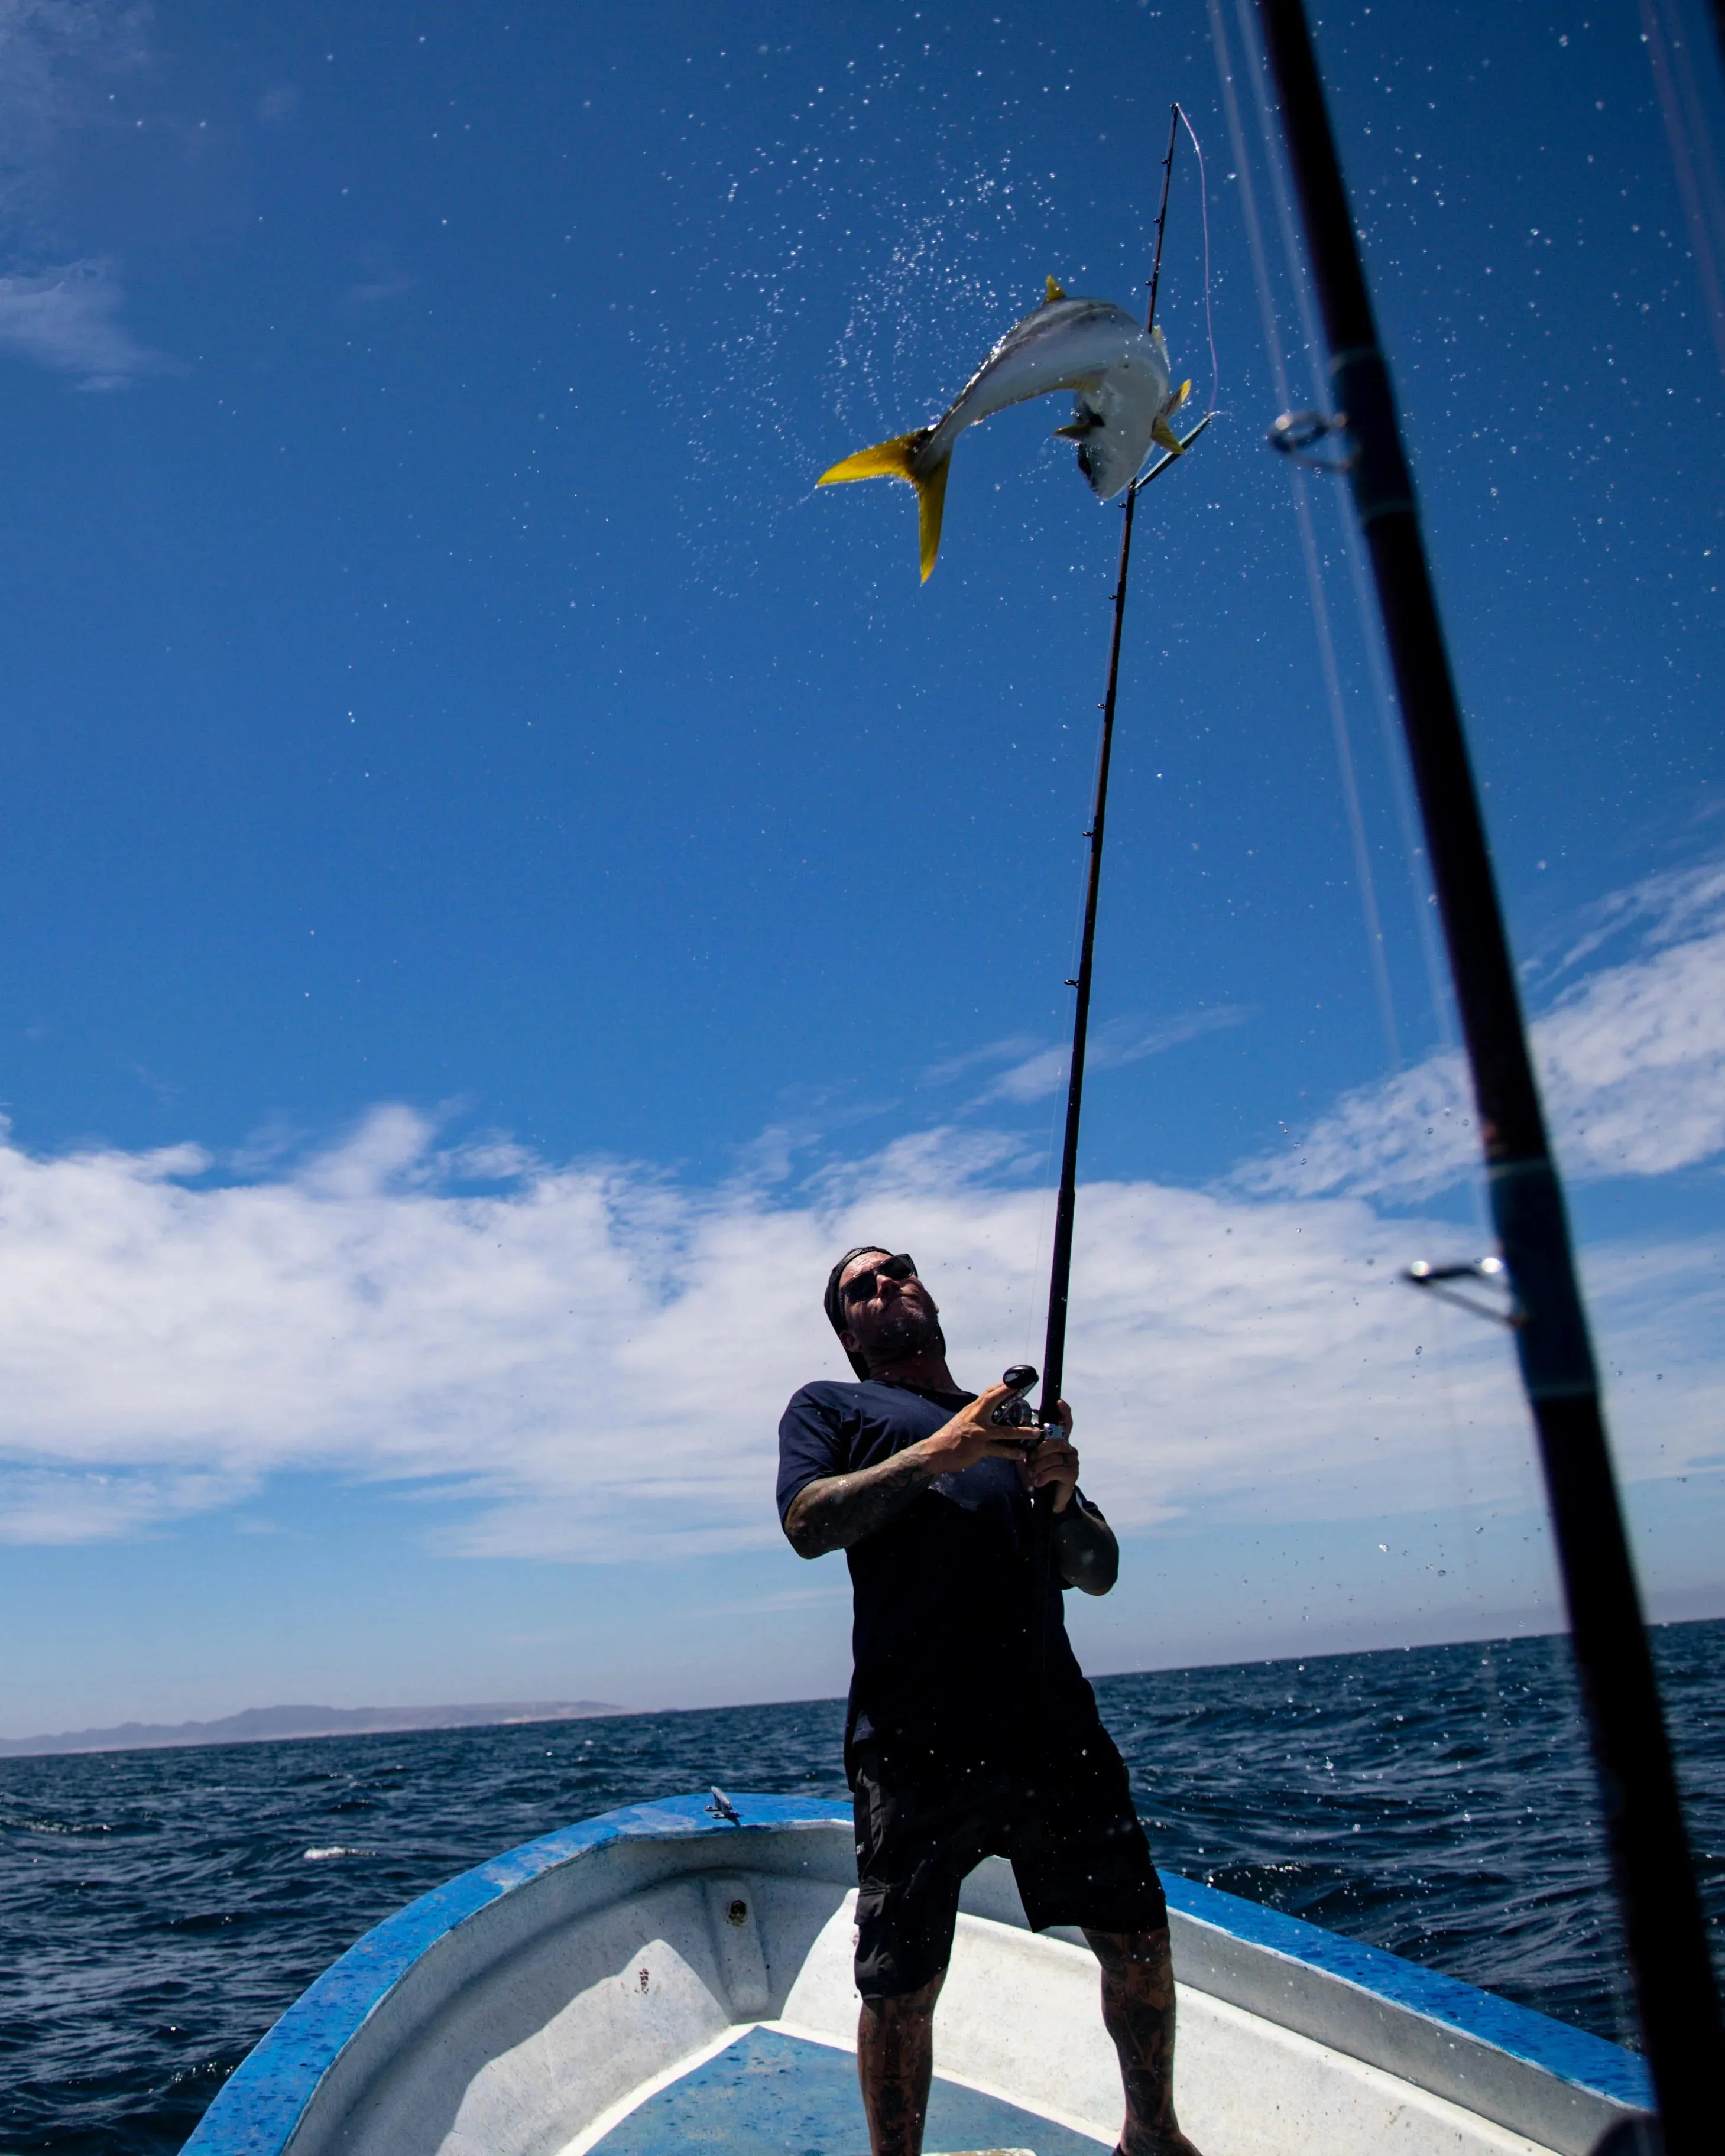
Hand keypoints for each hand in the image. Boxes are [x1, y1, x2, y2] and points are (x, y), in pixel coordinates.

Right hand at [920, 1383, 1054, 1476]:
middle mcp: (975, 1417)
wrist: (936, 1452)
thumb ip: (977, 1413)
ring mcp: (978, 1433)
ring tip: (1037, 1432)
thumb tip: (990, 1407)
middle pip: (993, 1400)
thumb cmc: (951, 1436)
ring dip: (1022, 1431)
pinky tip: (1021, 1454)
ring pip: (1004, 1431)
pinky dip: (1011, 1453)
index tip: (1016, 1379)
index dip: (1003, 1385)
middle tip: (1024, 1388)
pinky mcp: (979, 1448)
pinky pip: (999, 1450)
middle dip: (1009, 1392)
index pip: (988, 1393)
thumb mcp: (963, 1419)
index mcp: (972, 1410)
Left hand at [1021, 1399, 1078, 1512]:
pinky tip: (1039, 1482)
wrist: (1046, 1502)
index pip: (1064, 1424)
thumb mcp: (1030, 1460)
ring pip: (1052, 1457)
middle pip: (1054, 1441)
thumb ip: (1030, 1446)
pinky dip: (1043, 1476)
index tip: (1059, 1401)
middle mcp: (1068, 1449)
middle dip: (1039, 1452)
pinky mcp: (1072, 1474)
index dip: (1063, 1412)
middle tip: (1030, 1463)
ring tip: (1033, 1475)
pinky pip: (1055, 1469)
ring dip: (1038, 1467)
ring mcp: (1072, 1461)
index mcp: (1059, 1442)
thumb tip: (1021, 1432)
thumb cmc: (1037, 1476)